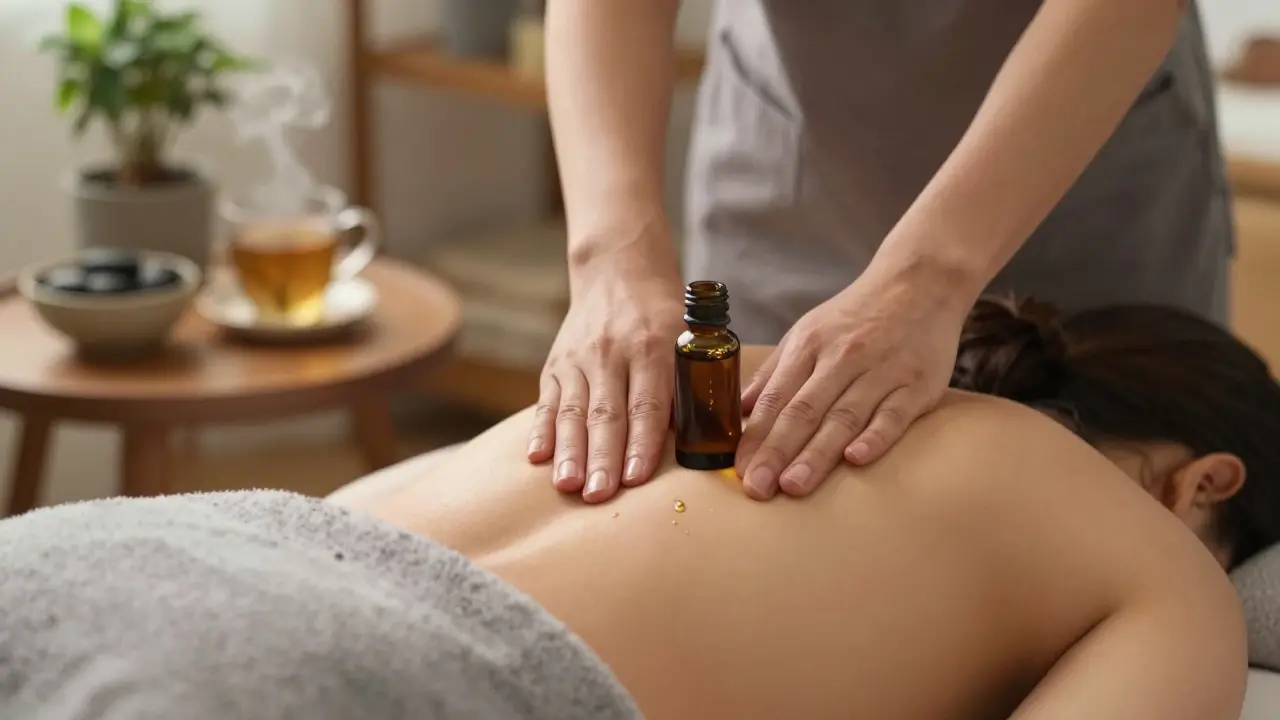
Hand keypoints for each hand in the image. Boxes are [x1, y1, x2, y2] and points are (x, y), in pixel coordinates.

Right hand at [527, 245, 684, 503]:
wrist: (617, 270)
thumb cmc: (663, 315)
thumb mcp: (685, 339)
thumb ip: (688, 387)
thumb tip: (696, 442)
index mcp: (651, 346)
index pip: (646, 403)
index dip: (641, 442)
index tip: (636, 477)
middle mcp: (611, 352)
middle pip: (606, 413)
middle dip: (602, 457)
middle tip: (599, 495)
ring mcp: (578, 358)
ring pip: (572, 411)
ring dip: (570, 451)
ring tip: (568, 485)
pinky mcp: (555, 364)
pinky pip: (546, 402)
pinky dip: (540, 430)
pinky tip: (537, 457)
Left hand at [735, 263, 971, 499]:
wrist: (919, 284)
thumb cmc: (856, 317)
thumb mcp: (808, 334)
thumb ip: (774, 375)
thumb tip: (737, 413)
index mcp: (809, 347)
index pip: (775, 398)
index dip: (756, 437)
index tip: (740, 471)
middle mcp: (842, 358)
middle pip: (803, 411)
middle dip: (777, 452)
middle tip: (757, 489)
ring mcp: (881, 371)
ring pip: (844, 417)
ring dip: (817, 453)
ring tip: (794, 486)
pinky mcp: (917, 384)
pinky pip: (894, 415)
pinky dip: (875, 437)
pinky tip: (856, 460)